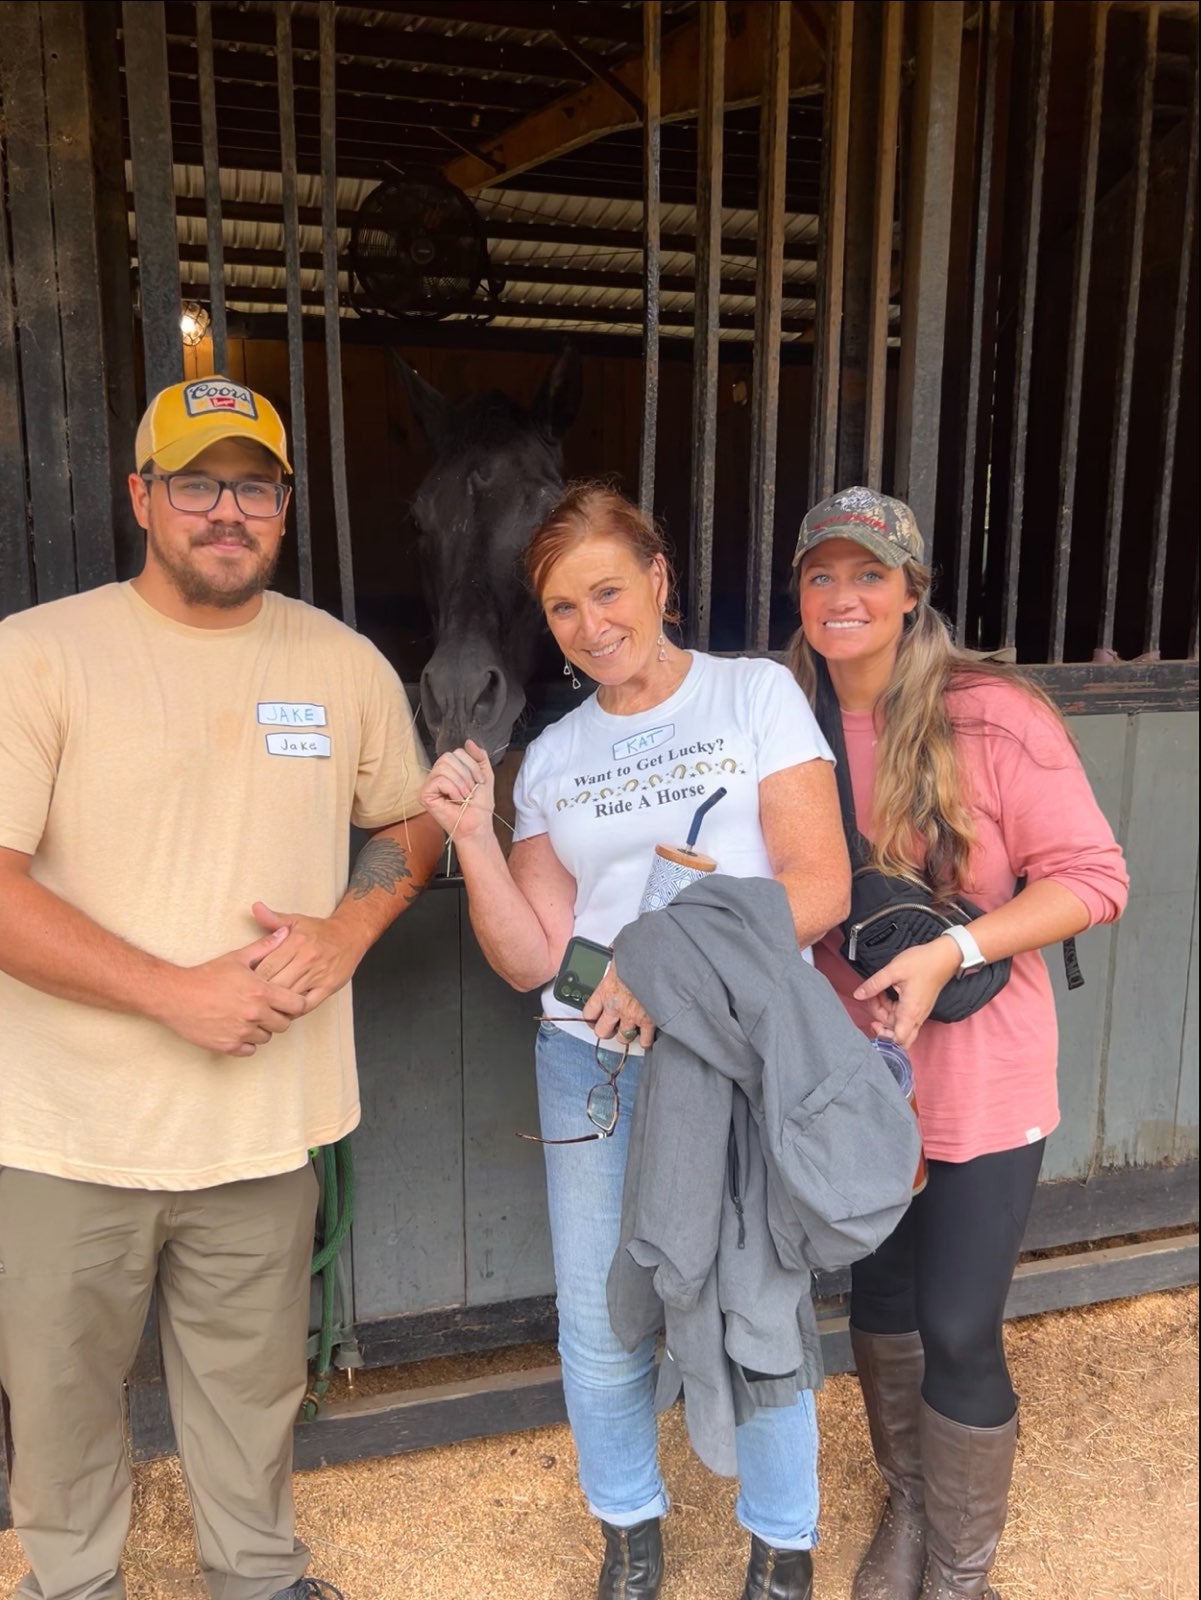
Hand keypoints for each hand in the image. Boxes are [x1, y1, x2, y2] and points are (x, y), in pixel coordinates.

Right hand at [156, 928, 307, 1056]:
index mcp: (261, 993)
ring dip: (262, 1029)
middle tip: (267, 1009)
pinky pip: (249, 1050)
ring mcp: (241, 1032)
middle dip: (279, 1017)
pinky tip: (238, 1029)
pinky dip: (246, 1042)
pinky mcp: (227, 1046)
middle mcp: (254, 1015)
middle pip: (284, 1024)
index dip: (294, 1003)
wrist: (175, 995)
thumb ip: (264, 947)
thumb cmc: (206, 975)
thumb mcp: (237, 958)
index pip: (297, 1005)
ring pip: (266, 1037)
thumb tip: (285, 932)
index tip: (286, 1000)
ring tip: (249, 1017)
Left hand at [249, 901, 364, 1009]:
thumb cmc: (319, 930)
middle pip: (275, 983)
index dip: (252, 978)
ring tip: (263, 1007)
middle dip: (261, 992)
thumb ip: (273, 919)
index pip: (266, 966)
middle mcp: (307, 958)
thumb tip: (255, 907)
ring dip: (275, 1003)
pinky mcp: (329, 987)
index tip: (244, 983)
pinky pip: (307, 1005)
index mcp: (296, 942)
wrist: (351, 935)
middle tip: (250, 998)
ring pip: (289, 996)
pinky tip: (285, 1009)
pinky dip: (294, 1009)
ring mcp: (318, 974)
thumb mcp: (296, 921)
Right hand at [417, 739, 495, 842]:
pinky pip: (439, 780)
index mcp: (449, 770)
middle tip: (469, 791)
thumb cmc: (480, 806)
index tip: (479, 782)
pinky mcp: (424, 795)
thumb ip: (479, 757)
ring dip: (460, 783)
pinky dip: (452, 790)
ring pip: (443, 767)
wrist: (477, 824)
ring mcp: (428, 785)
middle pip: (448, 757)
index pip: (456, 752)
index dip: (471, 765)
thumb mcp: (485, 775)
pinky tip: (455, 801)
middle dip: (465, 774)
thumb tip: (468, 741)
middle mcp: (436, 775)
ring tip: (463, 797)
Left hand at [581, 964, 655, 1049]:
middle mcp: (615, 1006)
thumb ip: (615, 960)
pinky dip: (646, 1040)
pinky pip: (645, 1040)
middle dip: (607, 1030)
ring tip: (631, 1029)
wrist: (657, 962)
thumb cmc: (639, 957)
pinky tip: (647, 1035)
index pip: (588, 1013)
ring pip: (623, 1039)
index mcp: (605, 990)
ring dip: (626, 1035)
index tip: (595, 1018)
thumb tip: (613, 951)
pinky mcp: (649, 1021)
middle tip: (613, 1026)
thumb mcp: (619, 956)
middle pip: (602, 1031)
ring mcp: (632, 1016)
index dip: (591, 1018)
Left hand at [852, 936, 962, 1047]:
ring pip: (898, 1023)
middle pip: (897, 1034)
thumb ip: (874, 984)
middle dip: (881, 1023)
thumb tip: (858, 995)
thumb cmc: (923, 963)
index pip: (898, 1040)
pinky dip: (891, 1007)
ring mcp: (919, 1012)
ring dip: (884, 1011)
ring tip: (877, 992)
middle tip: (873, 1004)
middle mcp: (916, 1016)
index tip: (873, 1022)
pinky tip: (885, 993)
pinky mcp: (919, 1006)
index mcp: (910, 1012)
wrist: (944, 956)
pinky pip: (903, 1015)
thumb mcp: (893, 970)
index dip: (884, 1037)